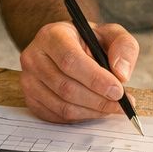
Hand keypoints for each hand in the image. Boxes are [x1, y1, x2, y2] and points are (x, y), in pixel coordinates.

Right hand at [19, 19, 138, 122]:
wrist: (67, 48)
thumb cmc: (89, 41)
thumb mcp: (111, 34)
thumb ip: (124, 47)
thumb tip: (121, 74)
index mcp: (52, 35)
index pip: (70, 60)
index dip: (95, 79)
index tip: (118, 90)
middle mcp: (34, 57)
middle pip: (66, 87)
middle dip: (98, 100)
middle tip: (121, 104)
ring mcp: (28, 80)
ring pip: (62, 105)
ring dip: (92, 111)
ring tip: (111, 107)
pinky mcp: (30, 99)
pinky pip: (57, 116)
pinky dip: (81, 117)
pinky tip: (94, 109)